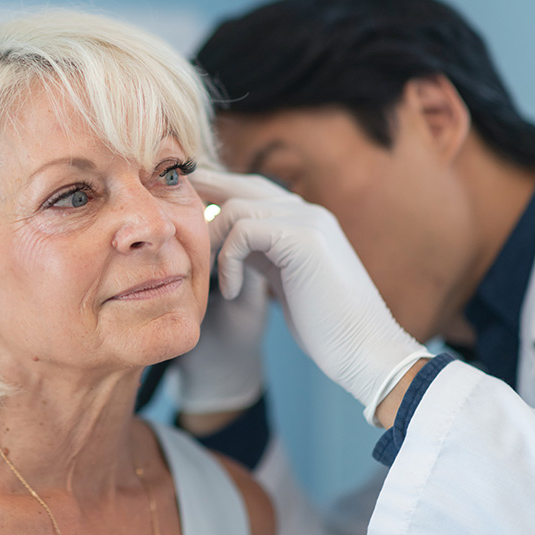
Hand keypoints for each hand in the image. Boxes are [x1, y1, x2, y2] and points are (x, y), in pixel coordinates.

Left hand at [190, 168, 431, 424]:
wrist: (364, 349)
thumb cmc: (325, 326)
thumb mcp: (285, 282)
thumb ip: (262, 256)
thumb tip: (228, 244)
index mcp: (305, 221)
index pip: (254, 192)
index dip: (219, 192)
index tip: (187, 202)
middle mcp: (307, 212)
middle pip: (244, 185)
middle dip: (206, 189)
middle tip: (170, 197)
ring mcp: (308, 220)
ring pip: (236, 208)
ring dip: (213, 243)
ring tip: (210, 277)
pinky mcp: (302, 236)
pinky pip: (243, 231)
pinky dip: (228, 261)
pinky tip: (229, 292)